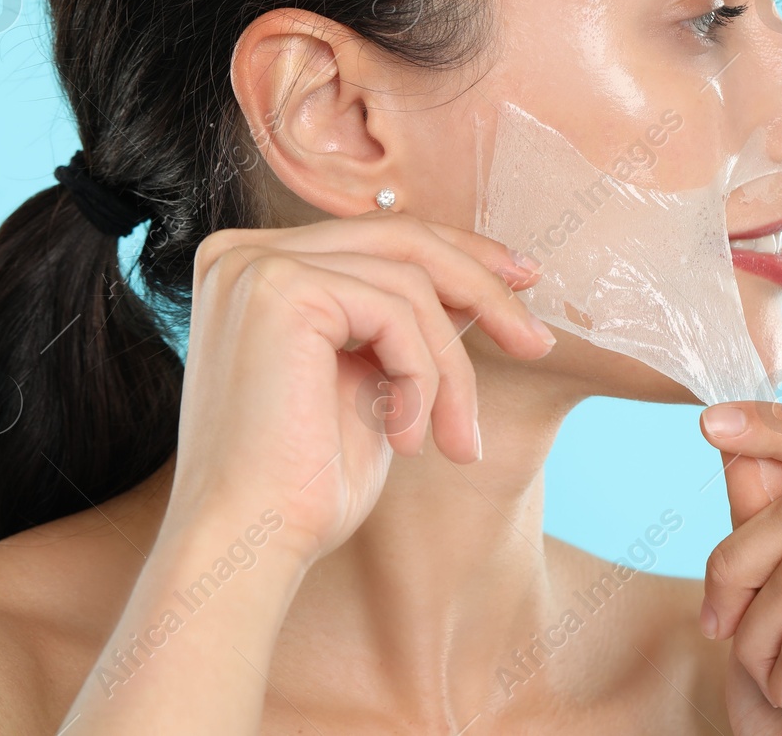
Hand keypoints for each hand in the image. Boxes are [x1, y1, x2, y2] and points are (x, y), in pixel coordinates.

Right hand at [163, 212, 555, 564]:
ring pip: (409, 282)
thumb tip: (476, 282)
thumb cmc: (303, 484)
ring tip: (456, 439)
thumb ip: (401, 324)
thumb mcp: (368, 381)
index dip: (459, 255)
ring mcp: (256, 265)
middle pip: (400, 239)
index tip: (521, 286)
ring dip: (450, 370)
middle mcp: (244, 252)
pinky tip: (408, 440)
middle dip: (481, 287)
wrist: (249, 545)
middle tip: (536, 342)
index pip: (377, 236)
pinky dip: (423, 378)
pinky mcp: (279, 288)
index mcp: (256, 267)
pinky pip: (397, 312)